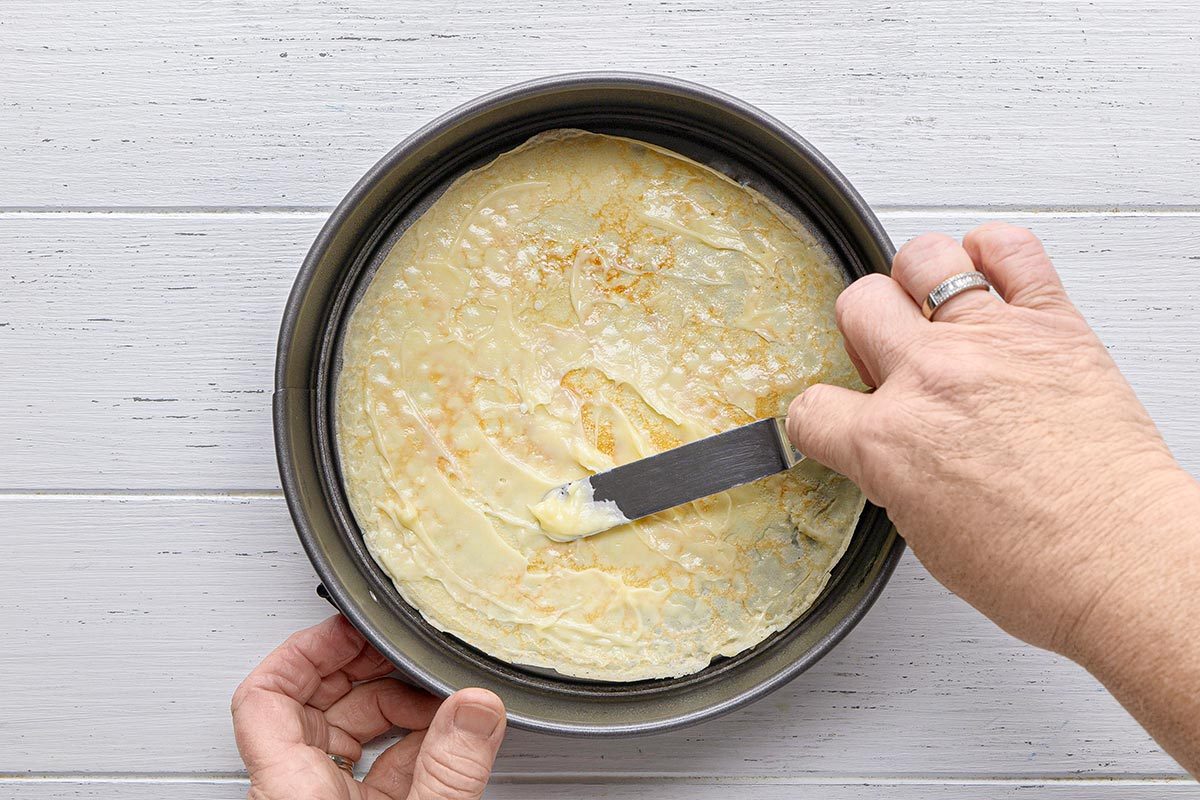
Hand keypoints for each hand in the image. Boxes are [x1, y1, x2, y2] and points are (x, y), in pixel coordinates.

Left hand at [231, 615, 505, 799]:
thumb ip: (449, 766)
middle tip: (401, 646)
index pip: (263, 696)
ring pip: (348, 733)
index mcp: (289, 788)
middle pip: (312, 703)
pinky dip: (413, 745)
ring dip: (397, 705)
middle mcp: (299, 793)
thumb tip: (477, 705)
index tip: (348, 626)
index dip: (303, 649)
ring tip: (439, 692)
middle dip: (364, 668)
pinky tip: (446, 737)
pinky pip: (377, 769)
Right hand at [786, 223, 1196, 655]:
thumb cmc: (1040, 565)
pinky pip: (1011, 248)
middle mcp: (929, 378)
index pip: (811, 406)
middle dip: (863, 331)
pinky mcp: (1052, 324)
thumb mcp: (925, 534)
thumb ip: (893, 471)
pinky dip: (993, 249)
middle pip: (856, 303)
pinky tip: (988, 275)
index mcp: (885, 441)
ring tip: (934, 309)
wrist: (1122, 562)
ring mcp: (989, 342)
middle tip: (889, 357)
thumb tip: (890, 446)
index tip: (836, 420)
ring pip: (921, 258)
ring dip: (916, 279)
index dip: (818, 416)